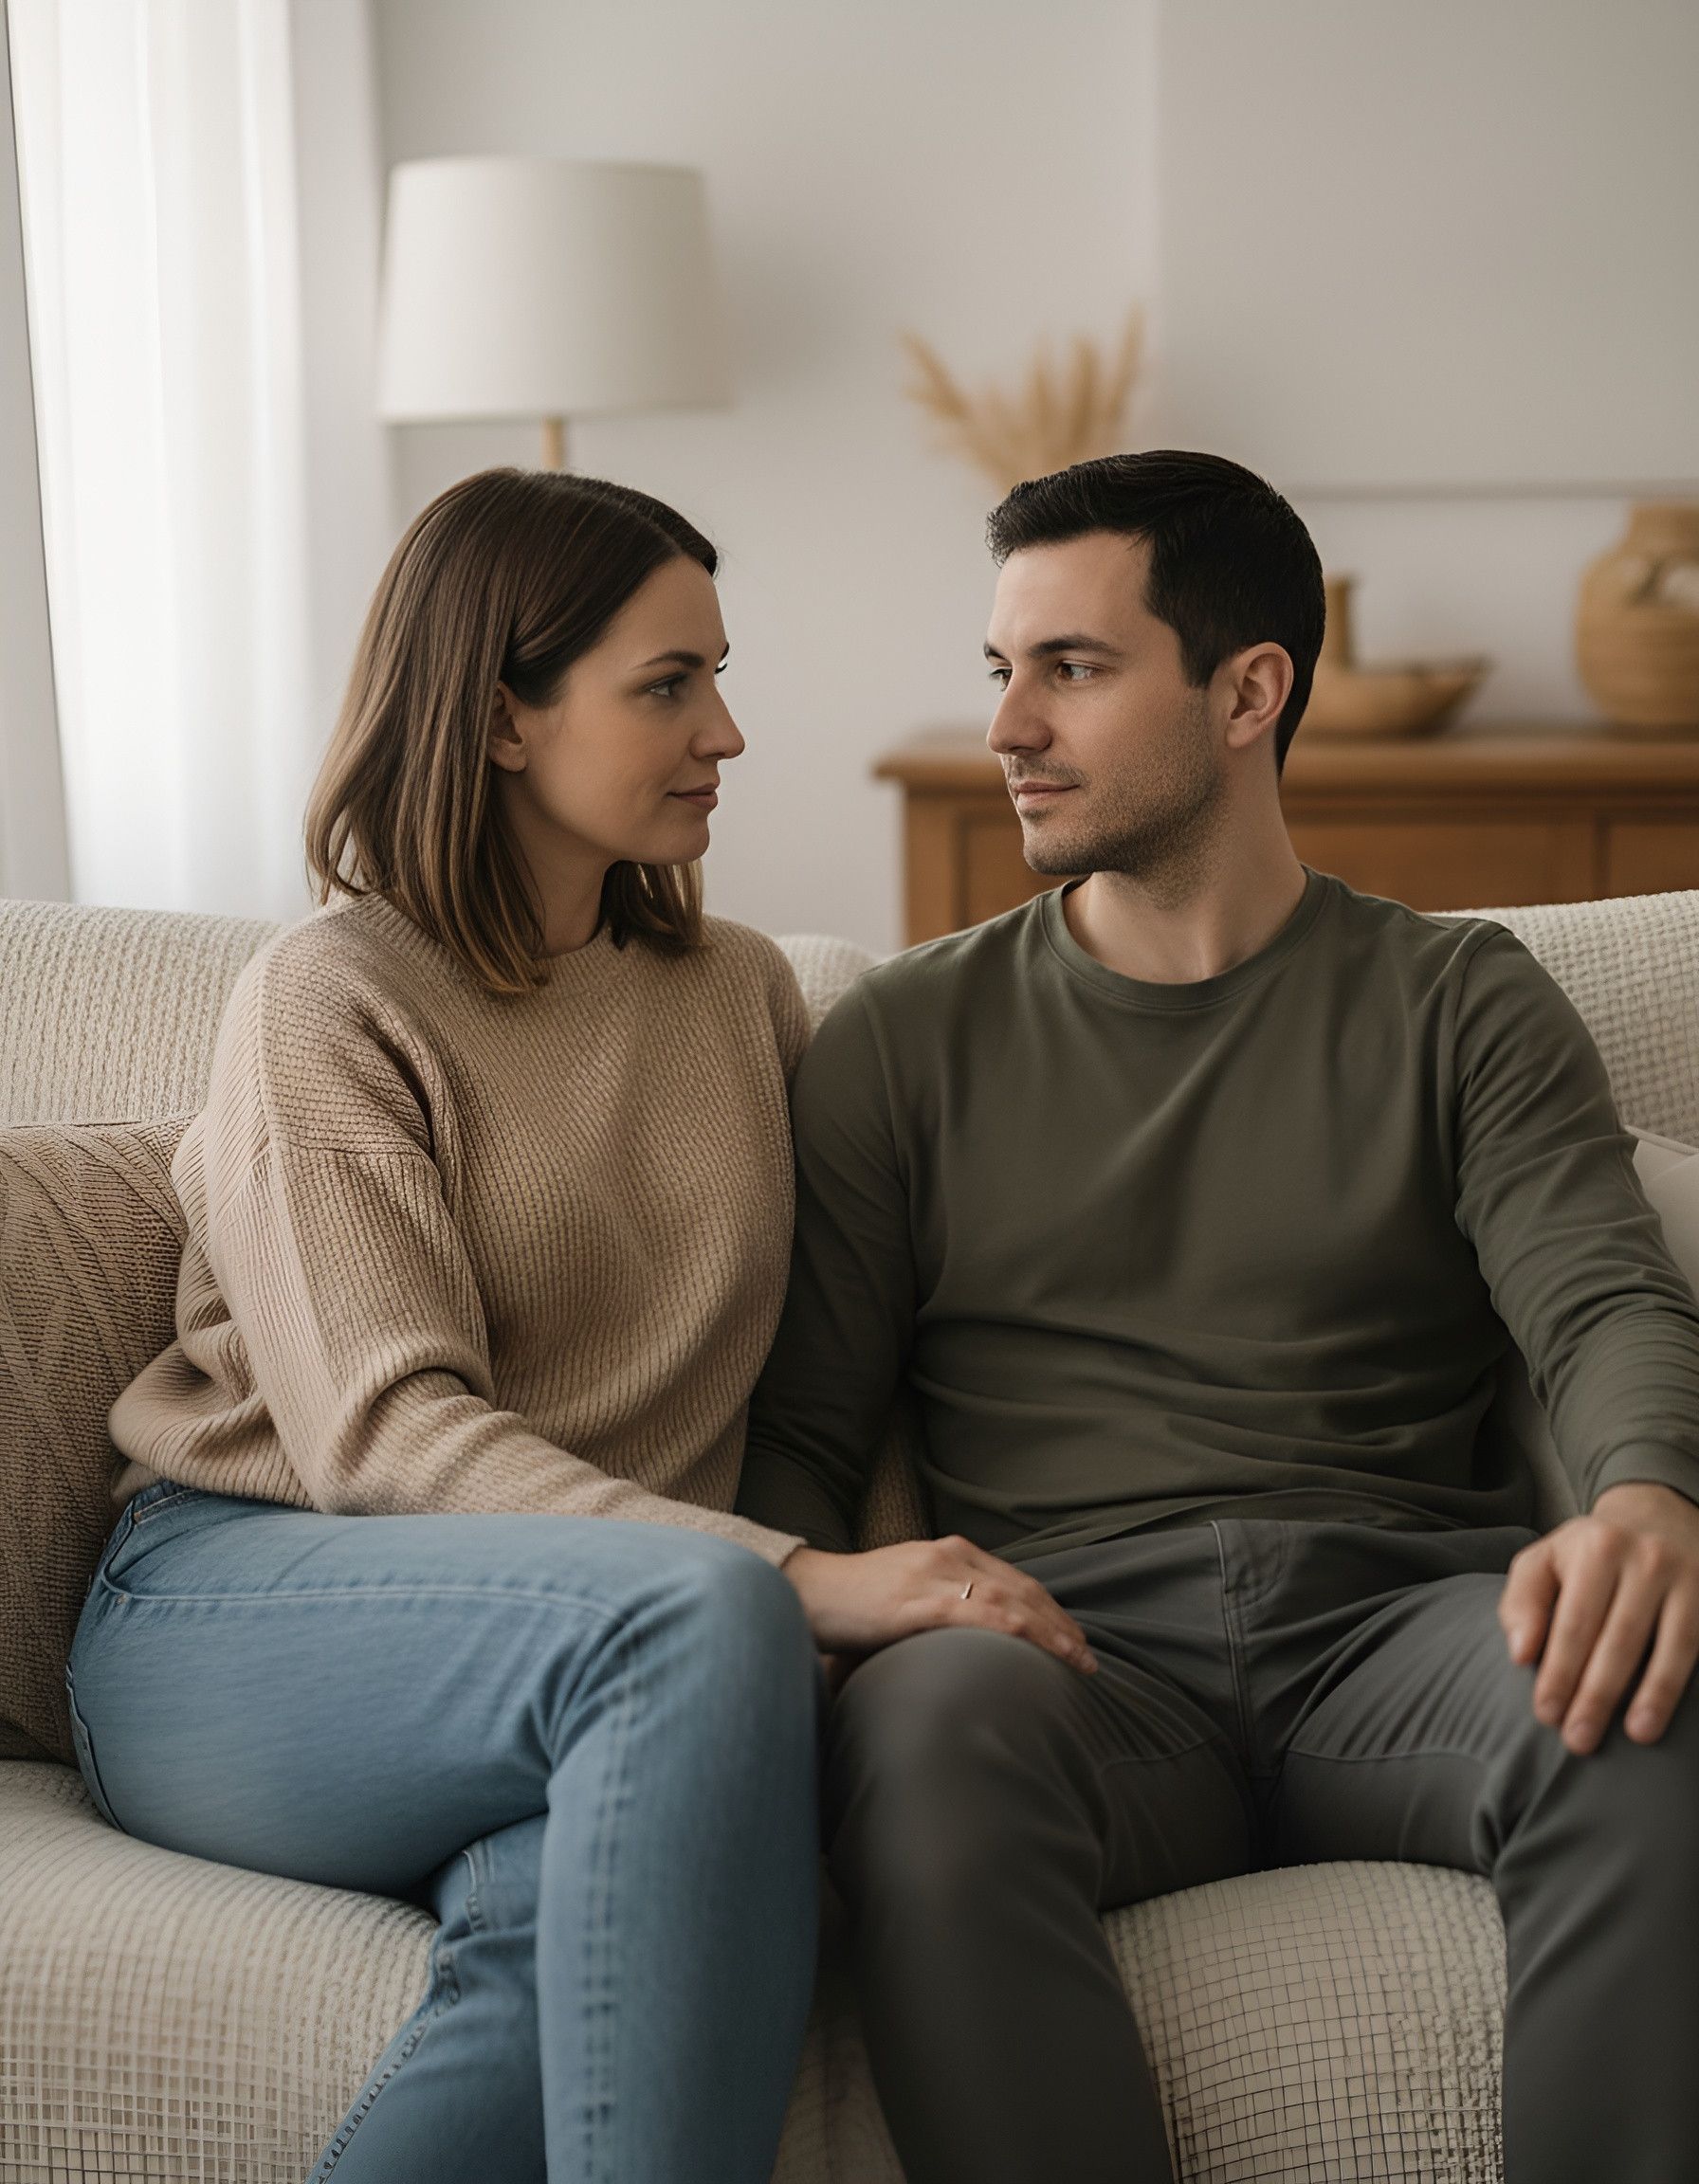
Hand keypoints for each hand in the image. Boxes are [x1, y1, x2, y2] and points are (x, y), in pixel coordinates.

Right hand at [784, 1536, 1097, 1675]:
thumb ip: (935, 1610)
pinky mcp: (919, 1600)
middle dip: (1060, 1623)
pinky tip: (1043, 1652)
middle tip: (1087, 1657)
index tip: (1072, 1638)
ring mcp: (935, 1575)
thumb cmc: (848, 1605)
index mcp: (946, 1553)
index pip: (1012, 1581)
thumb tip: (962, 1648)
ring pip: (1012, 1601)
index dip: (1049, 1610)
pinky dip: (1022, 1633)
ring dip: (1053, 1632)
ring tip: (1079, 1662)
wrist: (803, 1592)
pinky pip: (983, 1616)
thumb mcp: (901, 1599)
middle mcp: (949, 1556)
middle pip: (1022, 1589)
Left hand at [1498, 1481, 1698, 1753]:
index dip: (1559, 1672)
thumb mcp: (1544, 1560)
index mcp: (1596, 1548)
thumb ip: (1522, 1603)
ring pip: (1668, 1646)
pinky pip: (1697, 1646)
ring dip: (1650, 1696)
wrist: (1656, 1516)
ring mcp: (1685, 1578)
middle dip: (1596, 1694)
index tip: (1546, 1713)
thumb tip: (1521, 1654)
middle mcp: (1645, 1559)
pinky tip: (1664, 1714)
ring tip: (1634, 1736)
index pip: (1573, 1622)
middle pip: (1618, 1639)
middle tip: (1578, 1739)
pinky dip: (1680, 1684)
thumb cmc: (1588, 1553)